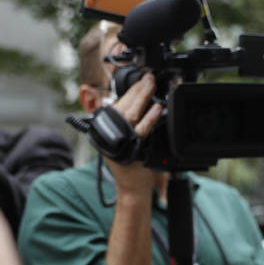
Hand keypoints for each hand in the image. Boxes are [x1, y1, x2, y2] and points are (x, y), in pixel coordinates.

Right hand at [101, 73, 160, 197]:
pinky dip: (149, 118)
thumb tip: (138, 100)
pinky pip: (141, 131)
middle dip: (137, 89)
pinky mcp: (131, 150)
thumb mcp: (127, 139)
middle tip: (148, 77)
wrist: (132, 187)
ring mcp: (119, 142)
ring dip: (141, 97)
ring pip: (130, 114)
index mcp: (107, 129)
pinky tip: (156, 109)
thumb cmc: (132, 164)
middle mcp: (111, 134)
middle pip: (123, 106)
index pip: (118, 104)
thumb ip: (127, 121)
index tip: (140, 79)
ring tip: (150, 85)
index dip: (130, 90)